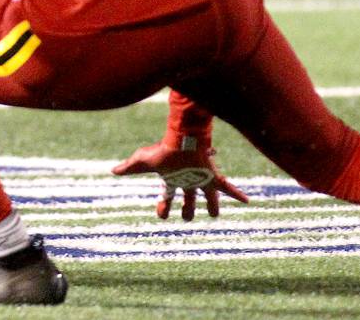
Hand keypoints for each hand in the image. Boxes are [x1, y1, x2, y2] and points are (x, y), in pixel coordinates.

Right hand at [112, 135, 248, 219]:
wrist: (183, 141)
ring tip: (215, 214)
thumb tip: (112, 170)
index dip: (164, 207)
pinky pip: (228, 188)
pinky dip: (237, 194)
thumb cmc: (163, 151)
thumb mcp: (143, 162)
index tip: (162, 215)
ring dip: (212, 205)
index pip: (168, 196)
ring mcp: (202, 180)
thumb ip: (129, 167)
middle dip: (188, 209)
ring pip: (209, 197)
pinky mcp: (214, 177)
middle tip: (188, 218)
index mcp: (172, 179)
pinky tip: (247, 200)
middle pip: (189, 199)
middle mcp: (188, 180)